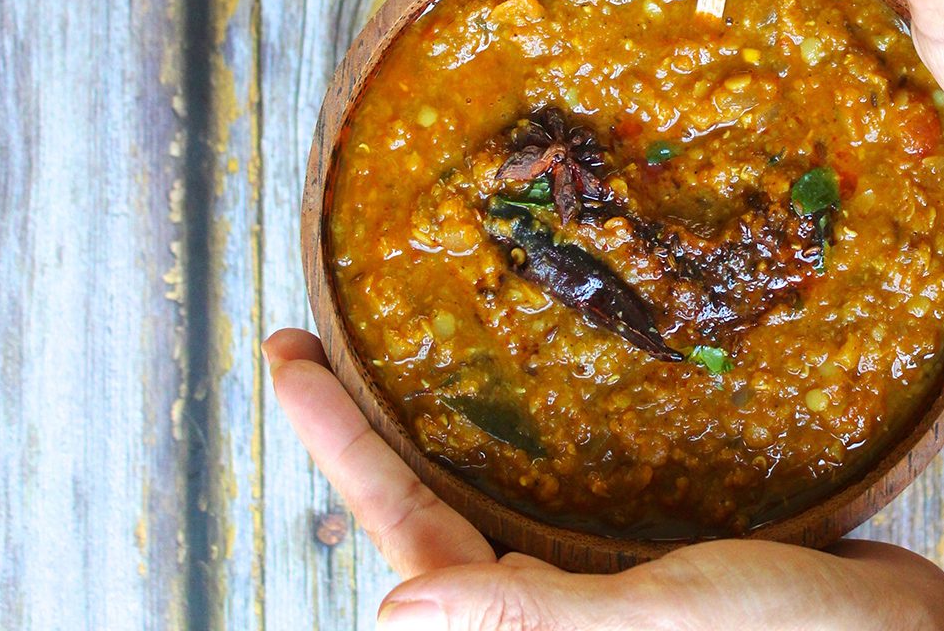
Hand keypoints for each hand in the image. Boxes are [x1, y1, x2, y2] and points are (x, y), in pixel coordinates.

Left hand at [266, 328, 943, 629]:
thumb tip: (393, 610)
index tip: (286, 355)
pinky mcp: (645, 544)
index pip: (407, 524)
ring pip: (489, 487)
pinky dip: (529, 425)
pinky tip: (524, 375)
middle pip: (427, 503)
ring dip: (436, 421)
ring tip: (393, 345)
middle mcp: (546, 602)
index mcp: (530, 627)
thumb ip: (530, 618)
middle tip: (313, 341)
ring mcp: (593, 572)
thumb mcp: (658, 625)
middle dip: (364, 427)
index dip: (339, 443)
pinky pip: (562, 480)